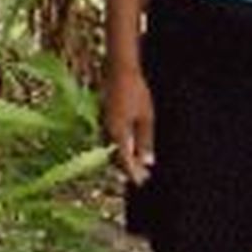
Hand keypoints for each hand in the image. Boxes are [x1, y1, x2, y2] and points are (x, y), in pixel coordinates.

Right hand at [102, 65, 155, 185]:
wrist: (119, 70)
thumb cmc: (136, 92)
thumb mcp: (146, 118)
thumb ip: (145, 141)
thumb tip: (147, 162)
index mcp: (118, 133)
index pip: (124, 160)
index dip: (132, 173)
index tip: (142, 181)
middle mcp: (107, 131)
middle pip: (116, 157)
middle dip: (128, 168)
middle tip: (142, 177)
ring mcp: (104, 124)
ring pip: (111, 148)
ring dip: (123, 158)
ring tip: (137, 165)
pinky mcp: (104, 118)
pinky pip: (110, 139)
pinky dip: (120, 147)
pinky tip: (129, 146)